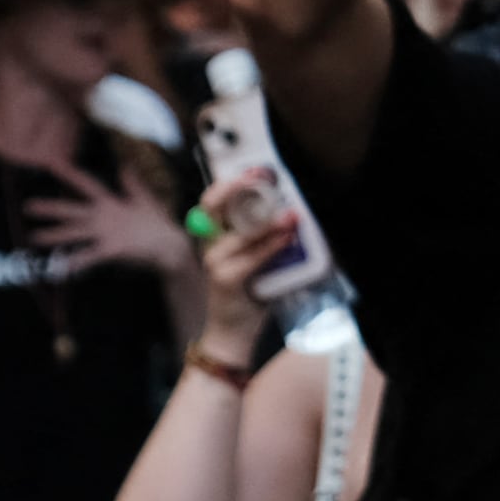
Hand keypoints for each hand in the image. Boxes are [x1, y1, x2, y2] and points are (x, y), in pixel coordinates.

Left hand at [21, 159, 189, 280]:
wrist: (173, 248)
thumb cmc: (159, 226)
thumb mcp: (145, 201)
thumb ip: (132, 185)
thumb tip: (125, 166)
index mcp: (112, 203)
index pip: (87, 184)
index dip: (68, 173)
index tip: (51, 163)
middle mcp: (106, 216)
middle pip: (73, 210)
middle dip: (50, 208)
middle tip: (26, 206)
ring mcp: (108, 233)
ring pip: (75, 233)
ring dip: (54, 235)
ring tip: (33, 237)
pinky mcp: (113, 249)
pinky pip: (90, 257)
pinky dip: (76, 263)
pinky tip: (61, 268)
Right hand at [191, 165, 293, 311]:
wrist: (233, 330)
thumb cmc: (248, 290)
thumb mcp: (255, 256)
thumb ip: (263, 235)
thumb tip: (288, 209)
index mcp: (215, 234)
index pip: (213, 200)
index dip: (231, 182)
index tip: (255, 171)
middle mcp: (209, 243)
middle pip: (213, 206)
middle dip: (239, 189)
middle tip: (266, 181)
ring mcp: (214, 261)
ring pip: (239, 232)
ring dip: (267, 222)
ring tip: (290, 216)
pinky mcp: (225, 279)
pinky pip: (251, 257)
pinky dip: (271, 246)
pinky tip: (286, 239)